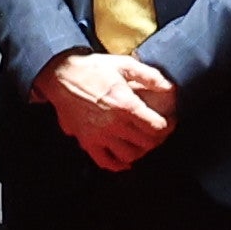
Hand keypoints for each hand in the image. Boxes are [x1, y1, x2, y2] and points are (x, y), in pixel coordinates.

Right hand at [43, 51, 174, 170]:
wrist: (60, 75)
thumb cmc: (93, 68)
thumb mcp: (124, 64)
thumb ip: (149, 76)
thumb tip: (169, 88)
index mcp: (125, 104)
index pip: (156, 126)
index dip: (168, 126)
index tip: (169, 122)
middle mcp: (114, 123)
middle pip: (146, 143)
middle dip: (157, 139)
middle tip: (158, 132)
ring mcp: (99, 135)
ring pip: (129, 155)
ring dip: (140, 151)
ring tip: (142, 143)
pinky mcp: (87, 141)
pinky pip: (105, 162)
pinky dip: (118, 165)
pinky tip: (125, 160)